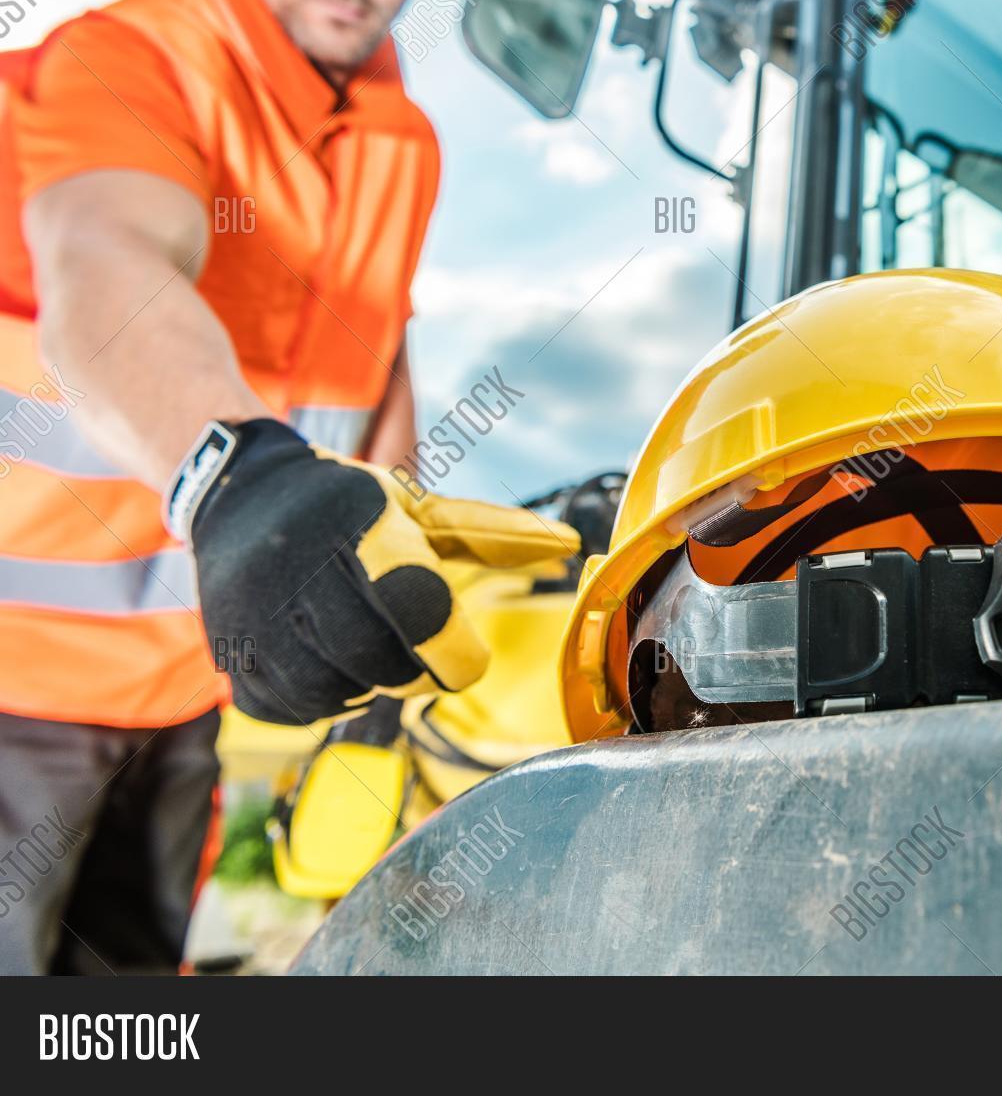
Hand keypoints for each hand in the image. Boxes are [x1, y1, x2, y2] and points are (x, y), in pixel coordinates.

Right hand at [172, 419, 578, 723]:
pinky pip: (296, 708)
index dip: (456, 650)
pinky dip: (326, 698)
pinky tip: (328, 661)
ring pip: (341, 692)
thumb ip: (492, 535)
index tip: (469, 658)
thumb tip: (568, 545)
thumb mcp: (417, 507)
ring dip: (373, 684)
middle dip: (420, 672)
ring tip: (370, 646)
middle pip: (385, 662)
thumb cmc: (348, 505)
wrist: (239, 495)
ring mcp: (258, 615)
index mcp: (360, 526)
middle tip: (425, 655)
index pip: (420, 609)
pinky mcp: (231, 652)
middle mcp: (302, 570)